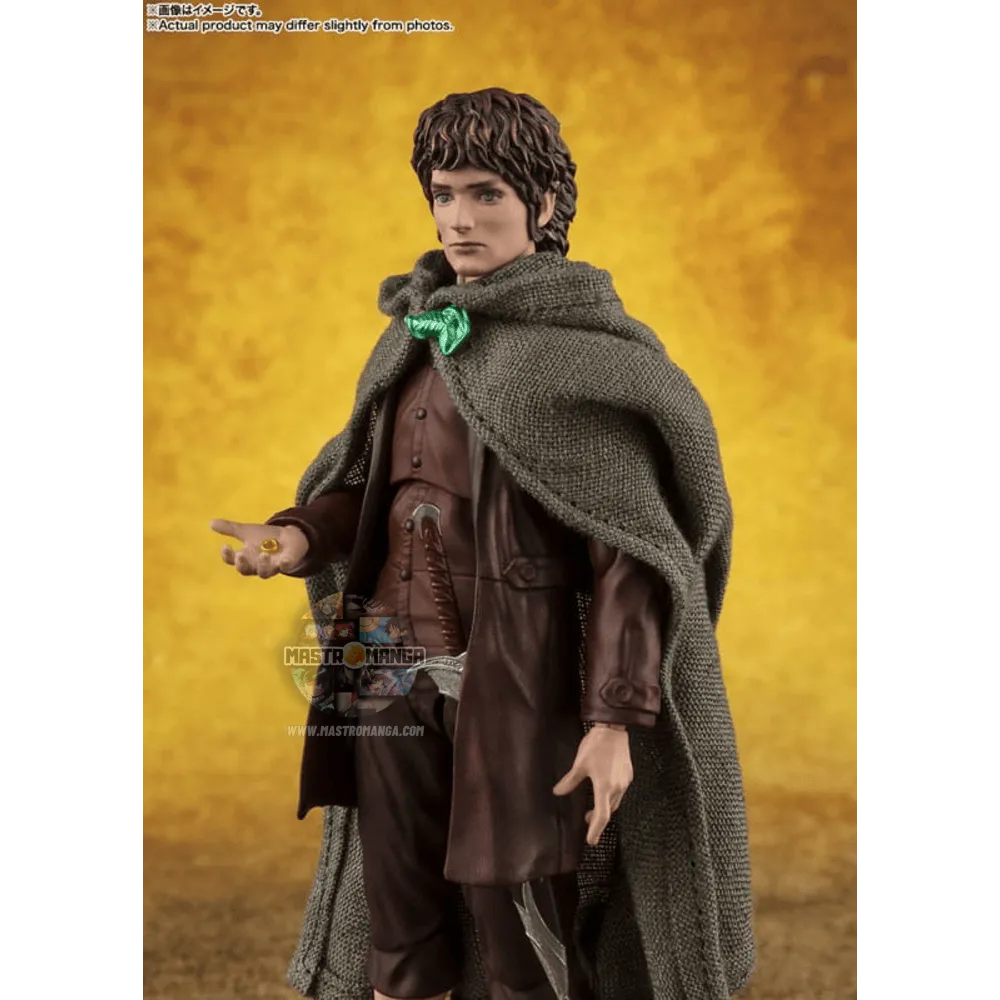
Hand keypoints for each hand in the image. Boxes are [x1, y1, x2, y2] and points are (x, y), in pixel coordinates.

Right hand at [210, 519, 309, 577]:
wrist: (288, 538)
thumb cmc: (264, 537)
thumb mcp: (247, 531)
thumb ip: (230, 528)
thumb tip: (210, 522)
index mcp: (245, 557)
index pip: (232, 560)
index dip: (227, 556)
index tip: (225, 546)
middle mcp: (256, 565)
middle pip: (246, 570)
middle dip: (243, 564)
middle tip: (241, 555)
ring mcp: (272, 566)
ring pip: (265, 572)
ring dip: (263, 565)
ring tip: (263, 555)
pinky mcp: (287, 564)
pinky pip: (285, 567)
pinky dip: (284, 565)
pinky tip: (284, 560)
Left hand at [552, 723, 632, 845]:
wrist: (614, 729)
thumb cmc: (596, 746)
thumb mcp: (580, 764)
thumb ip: (570, 781)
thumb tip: (558, 792)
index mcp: (605, 787)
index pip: (601, 816)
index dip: (596, 830)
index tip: (591, 840)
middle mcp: (617, 788)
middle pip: (609, 811)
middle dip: (599, 820)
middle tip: (588, 824)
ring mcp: (625, 782)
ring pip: (615, 802)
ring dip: (605, 808)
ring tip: (593, 810)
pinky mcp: (628, 775)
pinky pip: (619, 792)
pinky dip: (611, 798)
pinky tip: (603, 792)